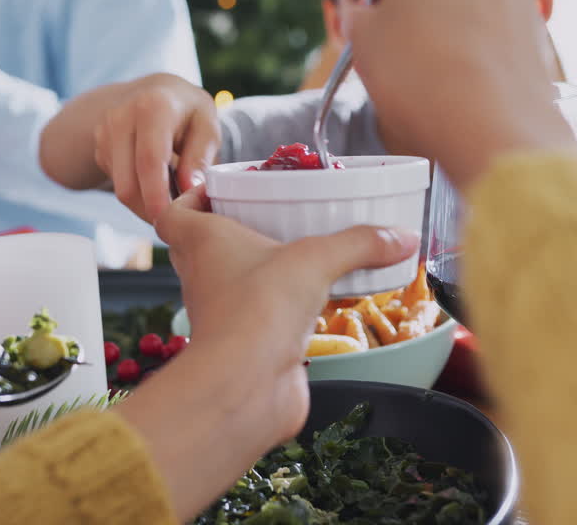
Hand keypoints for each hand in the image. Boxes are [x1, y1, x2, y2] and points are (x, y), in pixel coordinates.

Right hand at [39, 74, 218, 223]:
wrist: (154, 92)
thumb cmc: (187, 111)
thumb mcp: (207, 124)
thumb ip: (201, 155)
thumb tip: (190, 188)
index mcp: (153, 107)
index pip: (149, 159)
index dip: (156, 194)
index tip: (167, 218)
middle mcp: (121, 117)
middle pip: (128, 183)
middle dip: (150, 210)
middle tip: (176, 220)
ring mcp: (105, 133)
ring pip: (121, 188)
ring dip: (145, 204)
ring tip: (172, 199)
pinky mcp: (99, 148)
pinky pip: (117, 183)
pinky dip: (137, 193)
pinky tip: (156, 185)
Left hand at [119, 187, 416, 518]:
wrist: (246, 386)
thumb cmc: (257, 310)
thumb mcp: (317, 259)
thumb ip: (360, 243)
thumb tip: (403, 236)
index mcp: (203, 242)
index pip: (173, 215)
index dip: (188, 199)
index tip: (217, 190)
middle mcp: (204, 277)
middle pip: (201, 248)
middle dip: (231, 231)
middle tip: (268, 217)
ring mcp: (222, 314)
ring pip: (232, 283)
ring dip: (258, 271)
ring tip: (298, 256)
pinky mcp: (244, 345)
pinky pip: (259, 318)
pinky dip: (280, 309)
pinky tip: (313, 302)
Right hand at [345, 0, 576, 191]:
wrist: (496, 128)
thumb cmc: (418, 75)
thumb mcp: (362, 40)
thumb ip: (363, 7)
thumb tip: (371, 9)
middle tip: (400, 19)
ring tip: (432, 52)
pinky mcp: (536, 12)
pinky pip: (497, 5)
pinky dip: (480, 24)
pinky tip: (463, 68)